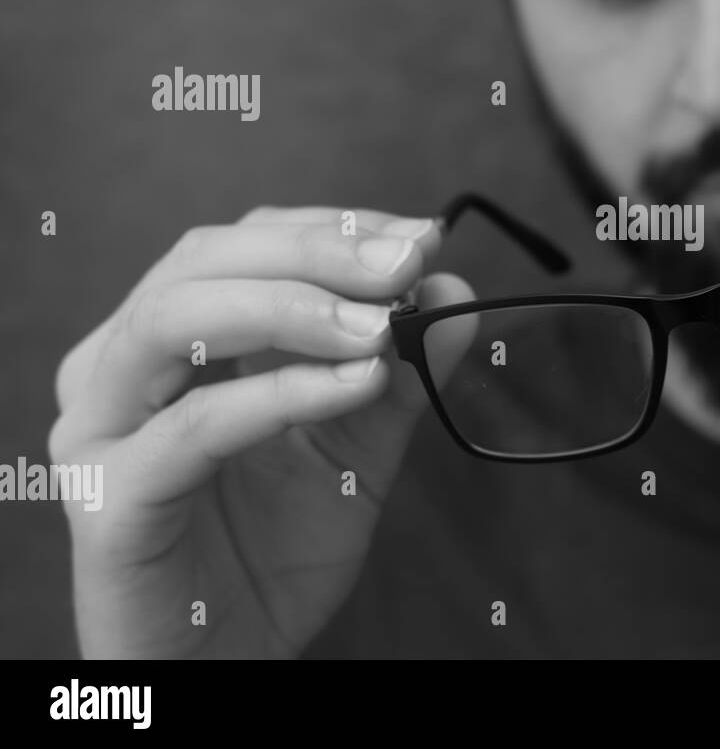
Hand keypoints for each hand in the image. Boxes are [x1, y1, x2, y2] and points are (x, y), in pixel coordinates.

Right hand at [50, 206, 476, 657]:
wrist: (234, 658)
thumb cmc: (278, 547)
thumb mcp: (359, 445)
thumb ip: (400, 370)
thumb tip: (452, 292)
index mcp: (170, 339)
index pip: (246, 244)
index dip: (333, 230)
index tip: (420, 236)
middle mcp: (118, 367)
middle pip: (206, 260)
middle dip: (319, 253)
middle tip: (407, 264)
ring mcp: (100, 429)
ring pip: (178, 319)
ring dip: (293, 307)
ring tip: (382, 327)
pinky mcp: (110, 498)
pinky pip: (196, 426)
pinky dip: (282, 392)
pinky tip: (357, 383)